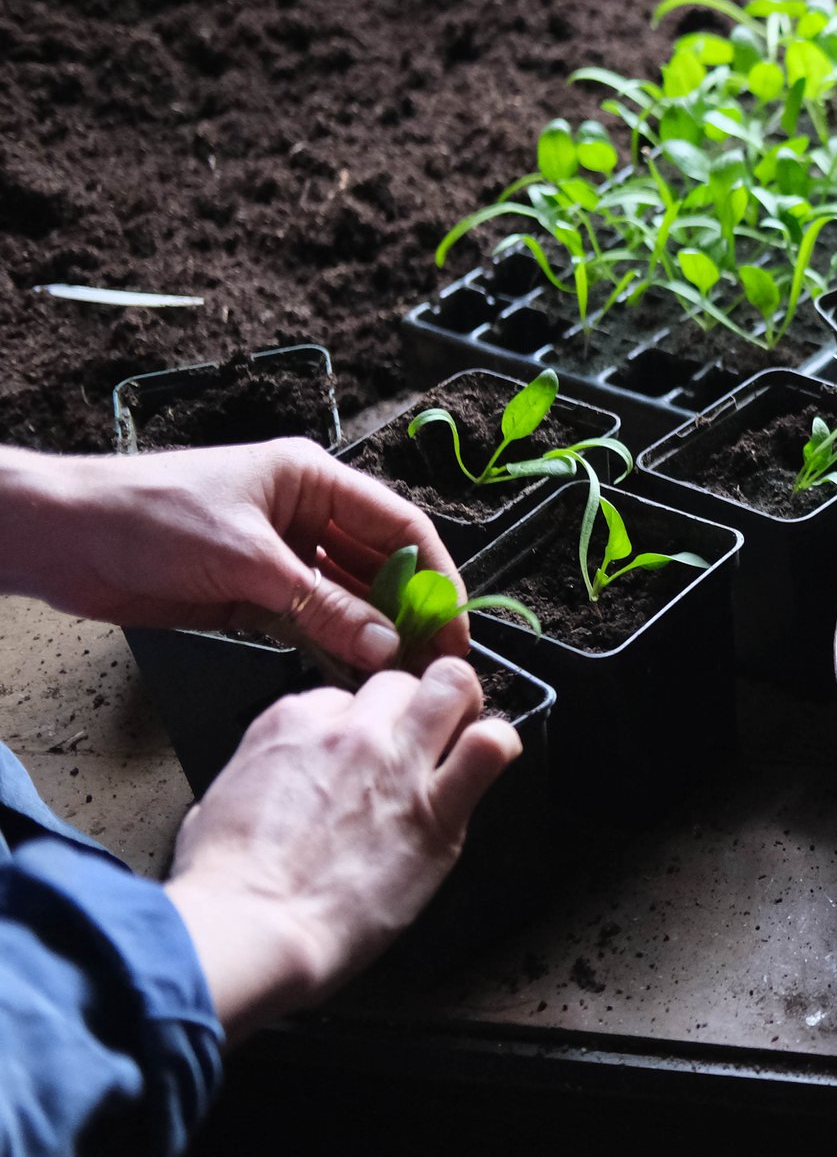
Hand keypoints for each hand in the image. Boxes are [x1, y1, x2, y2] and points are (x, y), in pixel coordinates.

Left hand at [0, 439, 465, 672]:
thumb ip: (322, 606)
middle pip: (378, 567)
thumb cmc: (145, 514)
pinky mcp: (250, 595)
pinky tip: (350, 673)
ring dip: (370, 636)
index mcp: (313, 480)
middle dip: (407, 613)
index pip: (399, 527)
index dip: (435, 576)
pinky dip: (330, 648)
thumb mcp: (247, 560)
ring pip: (345, 601)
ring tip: (397, 676)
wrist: (62, 538)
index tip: (454, 624)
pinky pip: (308, 625)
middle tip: (432, 661)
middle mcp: (304, 515)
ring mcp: (278, 558)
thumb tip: (384, 644)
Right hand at [161, 659, 520, 1037]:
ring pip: (453, 689)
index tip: (356, 753)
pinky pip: (491, 748)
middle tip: (417, 738)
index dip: (353, 725)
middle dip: (410, 704)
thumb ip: (254, 781)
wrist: (251, 929)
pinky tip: (488, 760)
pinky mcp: (438, 810)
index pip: (340, 697)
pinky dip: (498, 745)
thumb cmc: (224, 886)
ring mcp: (397, 765)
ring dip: (462, 705)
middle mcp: (350, 733)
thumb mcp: (215, 807)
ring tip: (461, 734)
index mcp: (290, 725)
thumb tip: (267, 789)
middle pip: (400, 682)